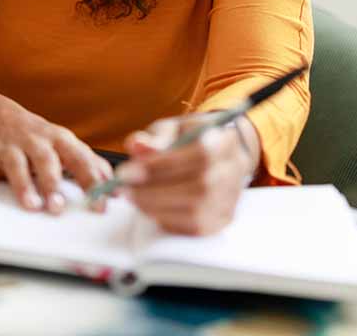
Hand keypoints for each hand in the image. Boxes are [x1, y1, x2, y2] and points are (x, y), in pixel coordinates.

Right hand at [0, 97, 113, 214]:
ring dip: (24, 185)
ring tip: (31, 205)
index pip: (80, 160)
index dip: (91, 182)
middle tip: (58, 207)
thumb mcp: (64, 143)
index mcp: (59, 139)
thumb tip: (115, 187)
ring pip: (17, 163)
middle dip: (52, 183)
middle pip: (46, 160)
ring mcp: (10, 144)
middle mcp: (35, 140)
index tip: (99, 204)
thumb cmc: (37, 136)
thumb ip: (88, 163)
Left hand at [118, 114, 259, 234]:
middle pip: (199, 186)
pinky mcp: (223, 219)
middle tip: (123, 188)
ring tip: (132, 197)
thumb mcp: (173, 128)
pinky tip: (149, 208)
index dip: (161, 165)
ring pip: (196, 211)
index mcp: (224, 140)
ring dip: (156, 206)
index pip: (199, 155)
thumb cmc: (189, 139)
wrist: (218, 155)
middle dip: (154, 190)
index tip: (127, 171)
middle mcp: (234, 171)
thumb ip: (156, 137)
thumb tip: (138, 146)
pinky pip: (195, 227)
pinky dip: (167, 220)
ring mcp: (231, 198)